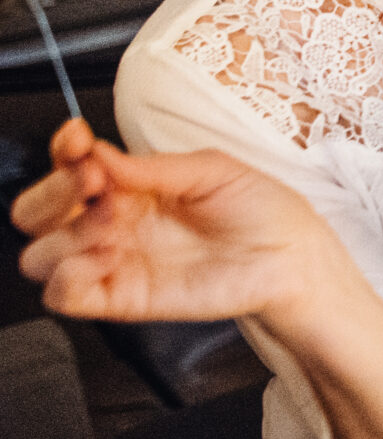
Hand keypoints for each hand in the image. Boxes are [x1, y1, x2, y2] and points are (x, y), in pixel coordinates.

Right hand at [14, 121, 333, 325]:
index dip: (62, 151)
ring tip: (113, 224)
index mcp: (129, 184)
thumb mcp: (211, 170)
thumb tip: (98, 153)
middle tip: (93, 184)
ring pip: (39, 255)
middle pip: (35, 213)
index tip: (76, 141)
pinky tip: (108, 257)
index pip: (69, 166)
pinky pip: (63, 296)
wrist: (292, 256)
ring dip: (64, 234)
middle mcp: (112, 221)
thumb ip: (151, 166)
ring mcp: (113, 260)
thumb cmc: (261, 209)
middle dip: (52, 193)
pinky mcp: (121, 297)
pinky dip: (70, 276)